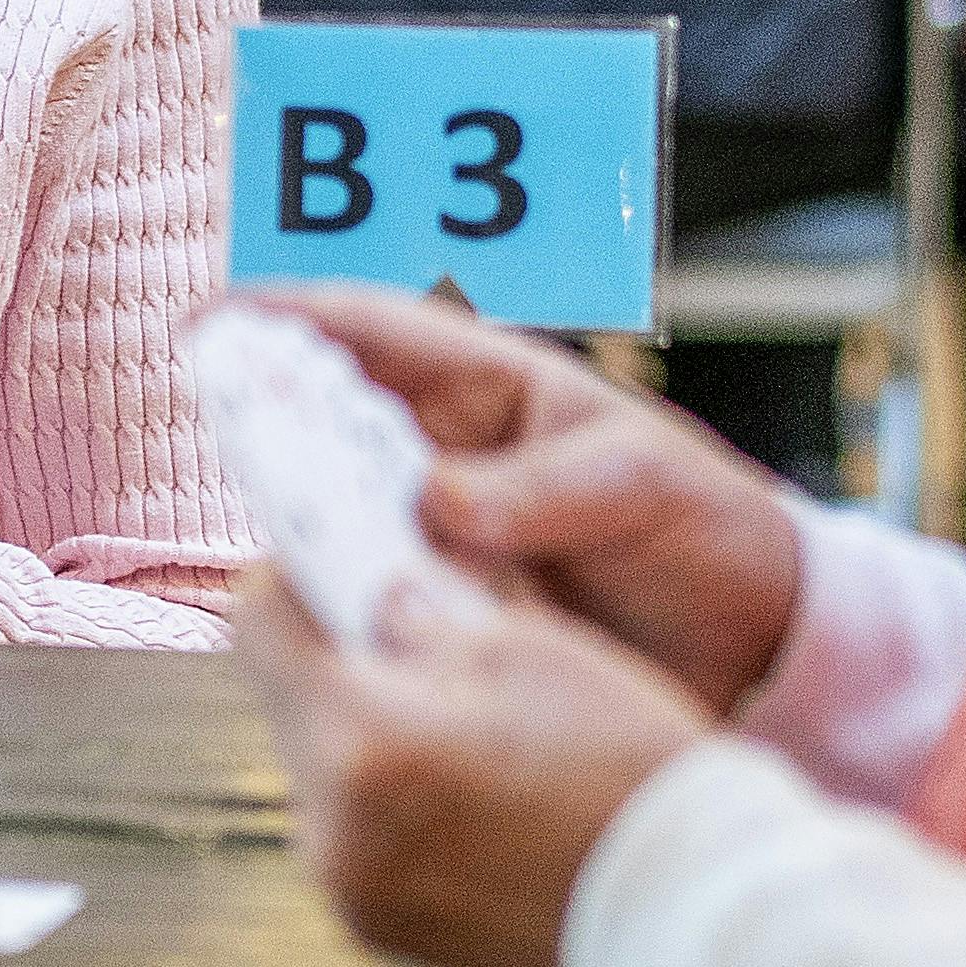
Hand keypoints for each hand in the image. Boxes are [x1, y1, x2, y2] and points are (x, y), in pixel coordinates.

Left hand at [235, 573, 718, 966]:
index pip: (260, 622)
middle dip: (341, 662)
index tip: (341, 566)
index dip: (297, 577)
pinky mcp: (376, 932)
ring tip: (468, 730)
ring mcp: (347, 891)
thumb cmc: (630, 768)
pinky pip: (355, 836)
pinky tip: (475, 796)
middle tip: (423, 646)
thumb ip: (420, 612)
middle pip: (289, 702)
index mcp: (359, 740)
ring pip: (321, 771)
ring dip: (368, 737)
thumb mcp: (531, 648)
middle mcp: (328, 827)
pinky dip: (392, 804)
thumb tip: (368, 593)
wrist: (696, 919)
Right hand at [257, 286, 805, 709]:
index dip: (290, 317)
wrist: (762, 648)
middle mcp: (454, 456)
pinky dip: (332, 592)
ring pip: (338, 506)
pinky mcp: (447, 608)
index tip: (216, 323)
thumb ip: (540, 491)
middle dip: (264, 408)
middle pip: (331, 416)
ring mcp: (445, 533)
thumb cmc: (712, 536)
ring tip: (247, 518)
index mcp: (498, 391)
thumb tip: (432, 499)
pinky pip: (370, 589)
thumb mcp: (640, 489)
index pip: (376, 333)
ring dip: (291, 509)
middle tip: (203, 416)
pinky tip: (297, 607)